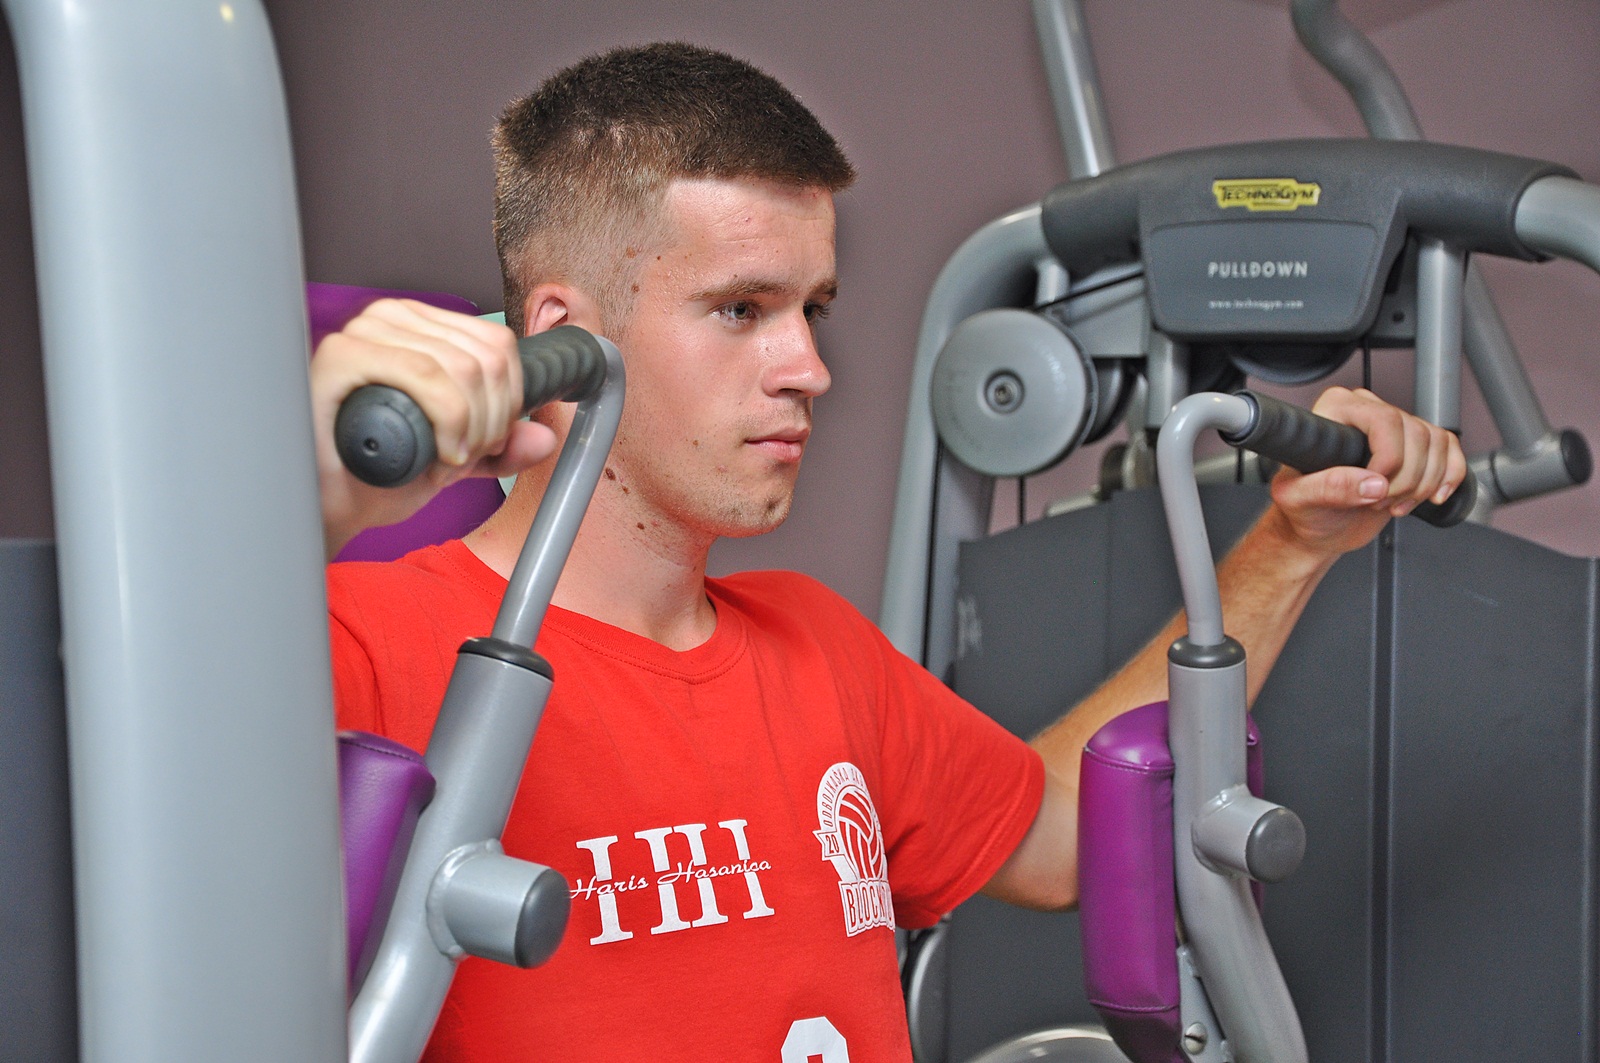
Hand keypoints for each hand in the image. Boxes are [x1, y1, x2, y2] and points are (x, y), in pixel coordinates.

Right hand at [310, 298, 557, 556]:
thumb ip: (502, 446)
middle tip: (466, 456)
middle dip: (493, 421)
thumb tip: (545, 437)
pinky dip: (447, 420)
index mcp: (421, 326)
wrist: (332, 508)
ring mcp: (365, 331)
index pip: (498, 344)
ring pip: (461, 368)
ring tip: (447, 457)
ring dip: (471, 428)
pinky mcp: (341, 354)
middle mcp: (393, 318)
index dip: (509, 402)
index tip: (489, 443)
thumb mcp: (458, 459)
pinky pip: (424, 373)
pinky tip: (435, 452)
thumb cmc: (381, 476)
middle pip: (487, 358)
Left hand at [1267, 386, 1467, 558]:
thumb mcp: (1299, 499)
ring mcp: (1393, 427)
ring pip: (1435, 443)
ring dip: (1423, 484)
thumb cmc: (1302, 508)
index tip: (1375, 491)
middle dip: (1405, 479)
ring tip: (1392, 504)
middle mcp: (1366, 410)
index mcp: (1334, 410)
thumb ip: (1329, 488)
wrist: (1317, 527)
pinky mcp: (1414, 447)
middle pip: (1415, 433)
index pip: (1384, 419)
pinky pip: (1448, 448)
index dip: (1389, 459)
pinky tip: (1432, 496)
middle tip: (1379, 504)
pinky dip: (1449, 476)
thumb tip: (1372, 483)